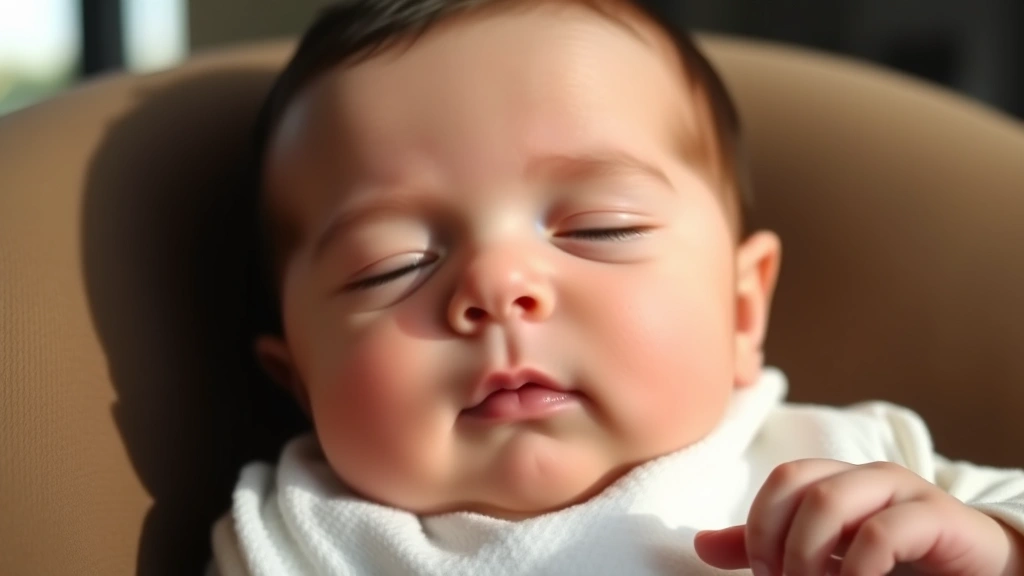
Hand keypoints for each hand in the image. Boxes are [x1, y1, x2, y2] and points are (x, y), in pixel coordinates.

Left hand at [694, 459, 1023, 575]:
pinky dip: (855, 566)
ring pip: (832, 499)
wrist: (975, 574)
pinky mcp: (940, 519)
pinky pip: (884, 531)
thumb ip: (768, 549)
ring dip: (808, 552)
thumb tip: (702, 545)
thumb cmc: (895, 566)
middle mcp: (868, 478)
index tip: (764, 570)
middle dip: (779, 539)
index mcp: (838, 481)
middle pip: (801, 485)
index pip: (782, 480)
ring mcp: (905, 493)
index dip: (761, 524)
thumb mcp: (824, 559)